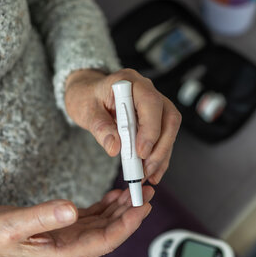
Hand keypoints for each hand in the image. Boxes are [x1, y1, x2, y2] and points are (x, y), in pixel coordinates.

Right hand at [0, 187, 153, 256]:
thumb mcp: (12, 224)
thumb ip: (42, 216)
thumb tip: (72, 209)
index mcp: (60, 252)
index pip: (105, 240)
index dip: (127, 224)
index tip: (144, 205)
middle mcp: (66, 247)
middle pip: (109, 232)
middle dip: (130, 212)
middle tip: (147, 190)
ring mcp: (62, 237)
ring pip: (101, 224)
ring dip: (119, 208)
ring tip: (135, 189)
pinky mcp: (57, 226)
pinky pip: (88, 218)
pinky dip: (103, 206)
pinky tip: (113, 196)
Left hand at [65, 69, 181, 184]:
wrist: (87, 94)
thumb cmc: (86, 97)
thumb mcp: (86, 111)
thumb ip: (100, 127)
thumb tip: (114, 147)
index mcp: (130, 82)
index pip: (150, 102)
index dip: (150, 129)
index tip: (141, 152)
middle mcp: (147, 91)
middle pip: (168, 117)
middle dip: (160, 147)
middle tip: (146, 169)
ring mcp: (154, 105)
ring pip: (169, 130)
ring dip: (161, 155)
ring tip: (147, 174)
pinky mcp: (155, 119)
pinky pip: (163, 138)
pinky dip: (159, 156)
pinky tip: (152, 171)